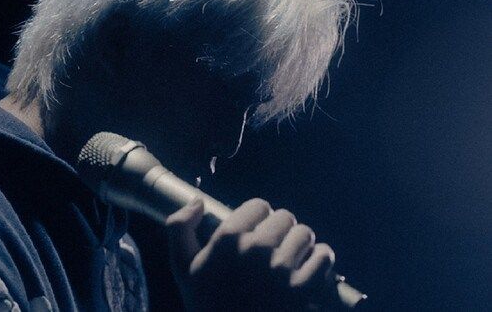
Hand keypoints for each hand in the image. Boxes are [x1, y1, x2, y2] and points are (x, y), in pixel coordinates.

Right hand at [166, 198, 334, 310]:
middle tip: (273, 248)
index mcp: (227, 239)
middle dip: (280, 230)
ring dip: (300, 244)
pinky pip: (323, 256)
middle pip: (284, 217)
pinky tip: (309, 268)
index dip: (258, 217)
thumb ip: (178, 228)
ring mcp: (281, 269)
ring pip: (305, 233)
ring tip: (291, 258)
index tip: (255, 231)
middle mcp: (255, 248)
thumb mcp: (183, 268)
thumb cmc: (208, 306)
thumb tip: (198, 201)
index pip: (259, 205)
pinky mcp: (303, 290)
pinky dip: (320, 259)